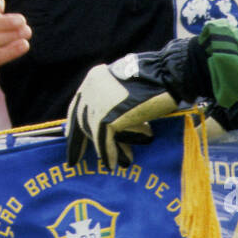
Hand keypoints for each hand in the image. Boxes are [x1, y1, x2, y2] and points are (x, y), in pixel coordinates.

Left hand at [65, 42, 197, 169]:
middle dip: (80, 141)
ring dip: (102, 149)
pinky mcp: (108, 116)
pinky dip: (109, 154)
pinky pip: (104, 141)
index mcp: (93, 78)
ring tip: (112, 162)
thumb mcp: (125, 85)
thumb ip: (113, 98)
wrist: (168, 74)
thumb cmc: (156, 78)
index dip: (73, 124)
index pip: (77, 105)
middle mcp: (91, 89)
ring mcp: (97, 103)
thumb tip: (110, 121)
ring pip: (93, 131)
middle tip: (77, 158)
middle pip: (81, 120)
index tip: (69, 137)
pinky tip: (113, 164)